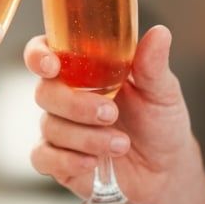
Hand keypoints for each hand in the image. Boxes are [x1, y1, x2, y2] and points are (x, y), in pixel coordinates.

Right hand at [24, 25, 201, 203]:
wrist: (166, 169)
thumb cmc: (159, 123)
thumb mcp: (161, 92)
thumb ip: (153, 65)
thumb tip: (159, 33)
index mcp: (82, 69)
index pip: (45, 52)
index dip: (38, 56)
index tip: (52, 65)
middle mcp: (65, 95)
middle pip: (45, 91)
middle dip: (75, 104)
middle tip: (110, 114)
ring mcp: (59, 128)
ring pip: (50, 126)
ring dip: (86, 137)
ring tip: (121, 144)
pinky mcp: (58, 160)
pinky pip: (43, 157)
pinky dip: (66, 160)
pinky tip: (92, 162)